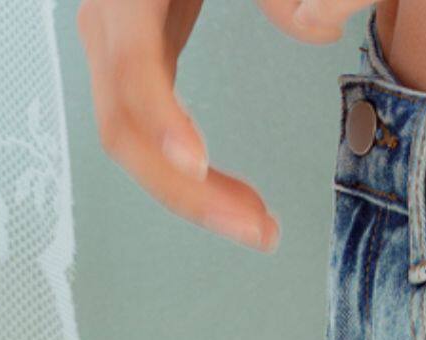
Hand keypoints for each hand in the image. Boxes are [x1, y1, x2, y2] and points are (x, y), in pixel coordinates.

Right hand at [78, 0, 279, 251]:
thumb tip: (318, 28)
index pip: (134, 64)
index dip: (161, 117)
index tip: (196, 163)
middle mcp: (107, 24)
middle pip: (123, 129)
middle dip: (187, 191)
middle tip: (257, 229)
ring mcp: (114, 48)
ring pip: (132, 145)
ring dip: (191, 197)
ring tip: (259, 226)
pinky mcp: (138, 62)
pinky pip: (149, 134)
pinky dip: (190, 175)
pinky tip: (236, 199)